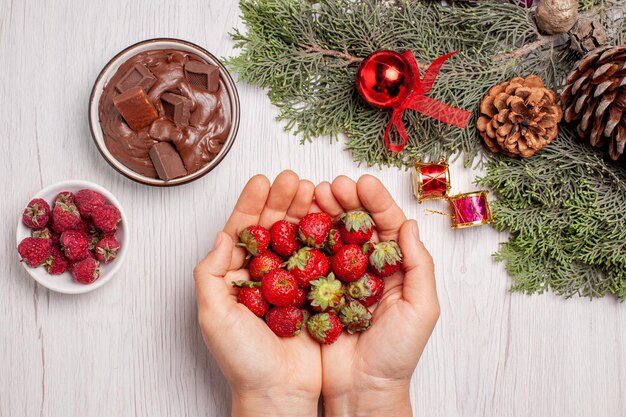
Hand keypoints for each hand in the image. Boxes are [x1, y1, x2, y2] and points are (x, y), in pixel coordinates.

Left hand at [194, 170, 320, 416]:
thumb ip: (210, 274)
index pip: (241, 231)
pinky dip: (323, 237)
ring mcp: (289, 283)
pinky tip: (328, 219)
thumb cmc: (243, 361)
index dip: (250, 205)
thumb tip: (222, 236)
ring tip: (312, 190)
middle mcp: (262, 276)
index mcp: (234, 277)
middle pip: (270, 229)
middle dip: (280, 201)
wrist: (279, 392)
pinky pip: (318, 259)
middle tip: (292, 179)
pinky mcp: (312, 294)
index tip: (262, 182)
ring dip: (302, 213)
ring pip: (295, 239)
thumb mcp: (213, 316)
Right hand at [314, 175, 439, 416]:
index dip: (375, 202)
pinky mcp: (319, 291)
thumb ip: (418, 266)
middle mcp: (368, 268)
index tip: (361, 183)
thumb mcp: (421, 309)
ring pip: (333, 236)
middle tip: (331, 186)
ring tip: (312, 195)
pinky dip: (305, 239)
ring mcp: (342, 278)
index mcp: (395, 268)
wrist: (363, 389)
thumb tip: (410, 225)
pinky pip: (312, 260)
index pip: (387, 226)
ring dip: (324, 214)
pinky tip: (298, 223)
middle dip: (346, 201)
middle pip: (358, 225)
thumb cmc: (397, 354)